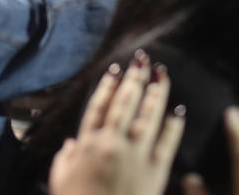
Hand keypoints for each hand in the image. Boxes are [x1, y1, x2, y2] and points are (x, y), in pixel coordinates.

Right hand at [49, 50, 185, 194]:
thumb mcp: (60, 180)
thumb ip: (63, 158)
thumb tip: (70, 143)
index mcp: (87, 144)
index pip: (99, 106)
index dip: (108, 86)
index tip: (117, 69)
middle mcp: (111, 144)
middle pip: (125, 104)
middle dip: (135, 79)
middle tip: (144, 59)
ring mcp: (134, 156)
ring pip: (147, 116)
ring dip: (156, 93)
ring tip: (163, 75)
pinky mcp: (154, 172)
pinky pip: (166, 143)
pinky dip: (173, 125)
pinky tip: (179, 110)